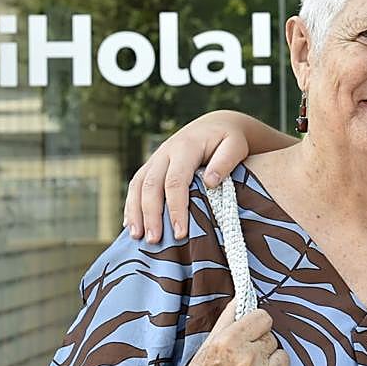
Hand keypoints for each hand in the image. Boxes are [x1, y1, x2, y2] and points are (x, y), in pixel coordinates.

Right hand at [123, 112, 252, 242]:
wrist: (216, 125)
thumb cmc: (229, 140)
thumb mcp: (235, 145)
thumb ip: (225, 161)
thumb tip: (210, 182)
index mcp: (186, 147)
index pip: (175, 181)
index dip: (176, 208)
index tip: (180, 232)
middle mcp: (165, 152)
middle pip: (151, 185)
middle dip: (151, 214)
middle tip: (155, 240)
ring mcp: (156, 159)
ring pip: (138, 185)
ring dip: (135, 212)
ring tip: (137, 237)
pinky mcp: (152, 166)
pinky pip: (136, 185)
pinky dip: (131, 205)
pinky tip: (131, 225)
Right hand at [164, 299, 289, 365]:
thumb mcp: (205, 346)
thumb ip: (227, 320)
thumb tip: (243, 298)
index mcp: (228, 342)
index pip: (264, 318)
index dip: (256, 325)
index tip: (250, 332)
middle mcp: (247, 361)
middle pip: (272, 338)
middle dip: (260, 346)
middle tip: (243, 359)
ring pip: (283, 357)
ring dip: (270, 363)